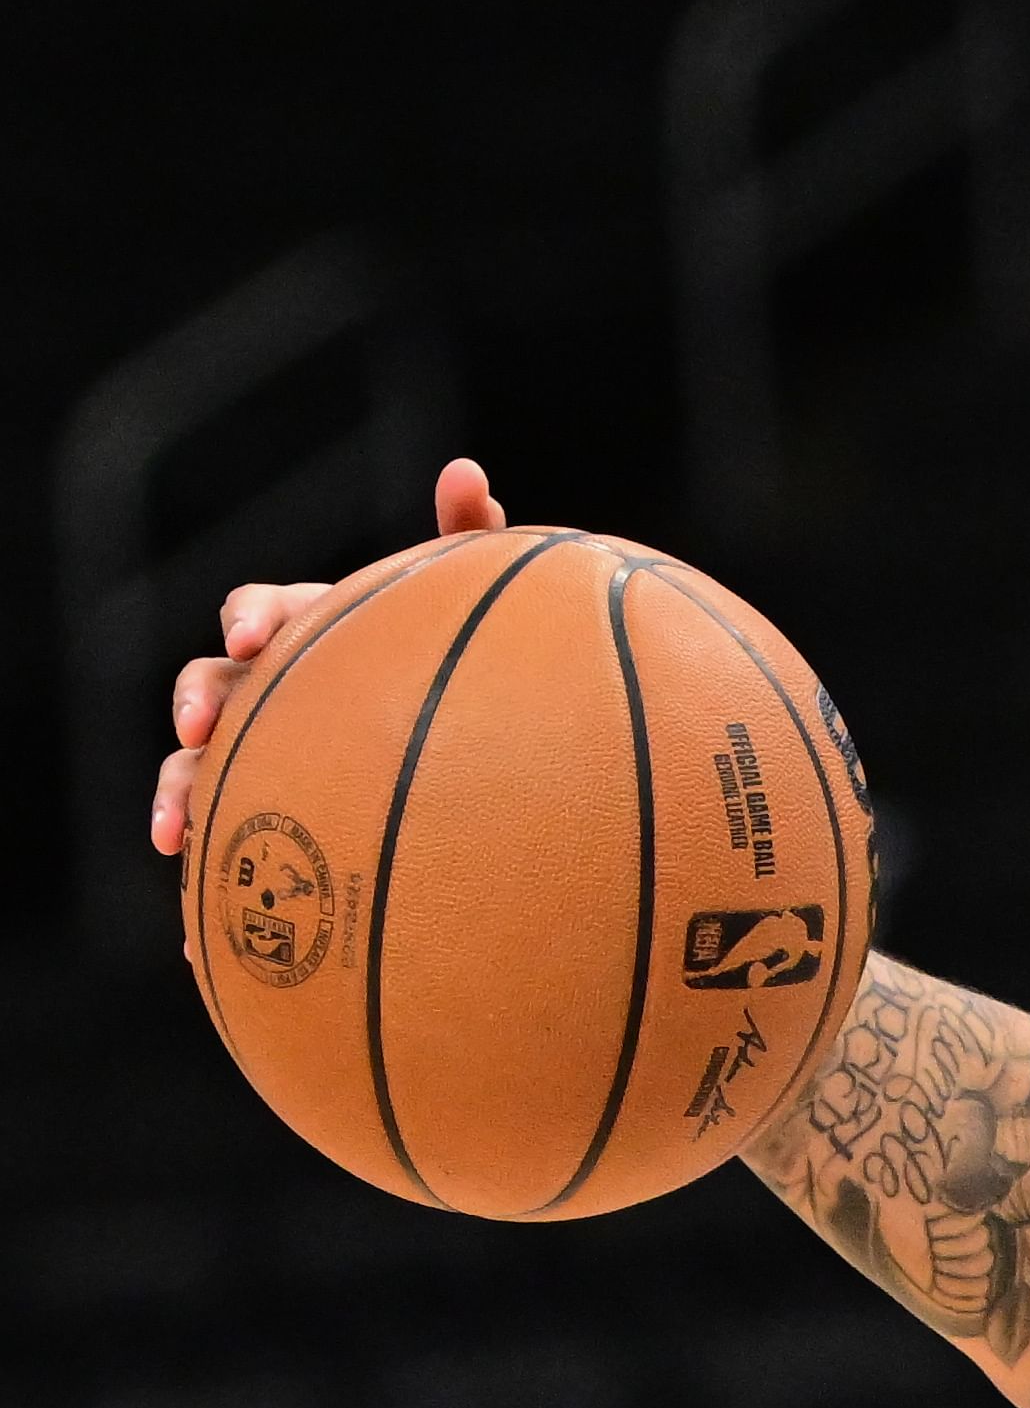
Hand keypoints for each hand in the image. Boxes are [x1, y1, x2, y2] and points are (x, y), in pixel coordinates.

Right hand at [151, 457, 509, 868]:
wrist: (475, 762)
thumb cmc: (456, 666)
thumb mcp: (462, 604)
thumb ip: (462, 541)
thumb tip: (466, 470)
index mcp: (309, 633)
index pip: (262, 611)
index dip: (252, 617)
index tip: (258, 633)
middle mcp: (271, 693)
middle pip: (211, 686)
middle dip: (199, 701)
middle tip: (205, 724)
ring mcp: (259, 762)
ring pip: (195, 773)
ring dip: (176, 795)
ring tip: (174, 833)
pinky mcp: (264, 828)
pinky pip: (227, 860)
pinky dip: (212, 888)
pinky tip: (200, 937)